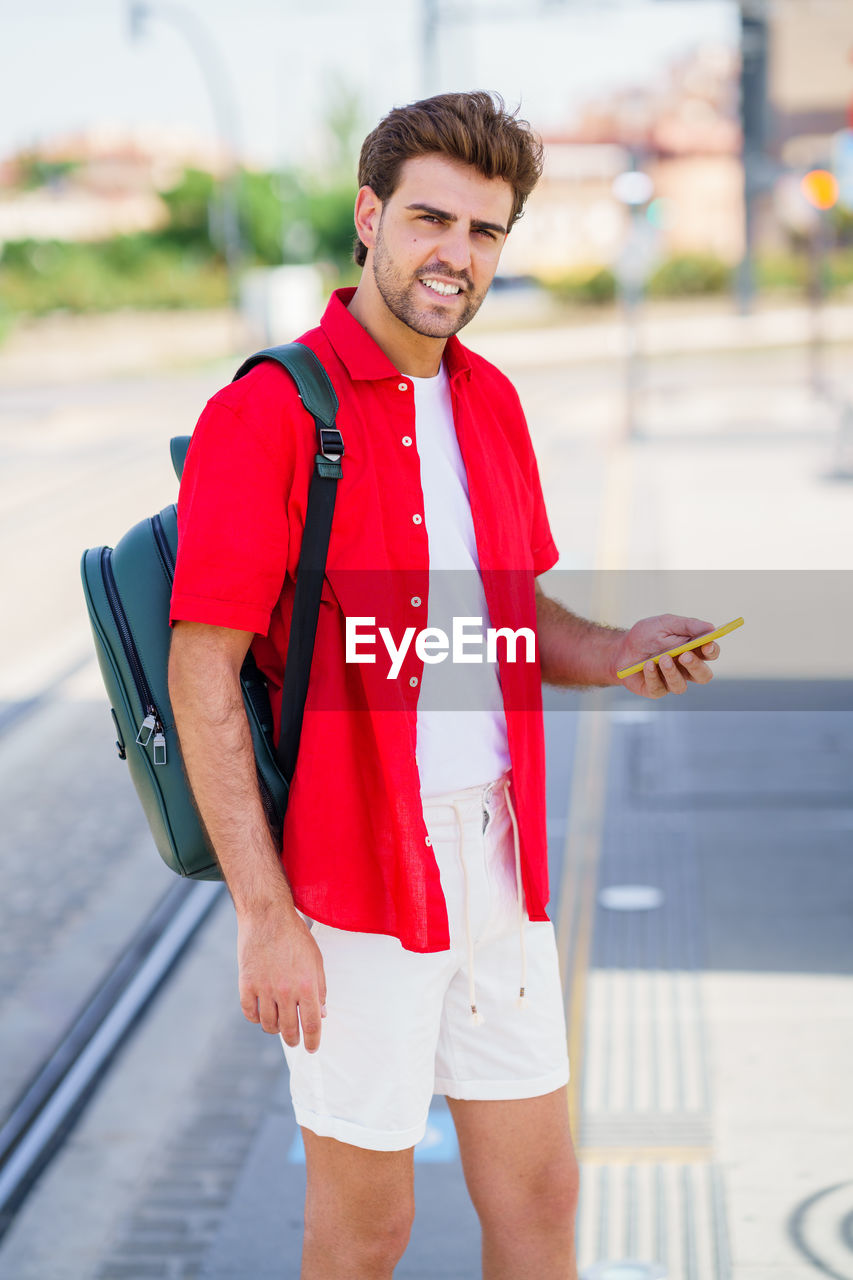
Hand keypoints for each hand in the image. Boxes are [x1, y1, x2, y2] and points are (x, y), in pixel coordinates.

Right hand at [237, 904, 326, 1052]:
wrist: (267, 916)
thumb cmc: (295, 936)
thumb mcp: (316, 960)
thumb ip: (320, 988)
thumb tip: (321, 1015)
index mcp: (307, 985)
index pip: (312, 1024)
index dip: (313, 1040)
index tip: (312, 1048)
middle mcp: (286, 991)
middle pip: (289, 1030)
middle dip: (294, 1040)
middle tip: (295, 1041)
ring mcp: (264, 989)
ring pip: (268, 1025)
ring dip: (275, 1029)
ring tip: (279, 1025)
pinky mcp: (246, 984)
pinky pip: (250, 1013)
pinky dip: (256, 1018)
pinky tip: (261, 1013)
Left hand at [614, 614, 719, 699]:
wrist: (619, 649)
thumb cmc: (645, 636)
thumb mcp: (665, 623)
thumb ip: (688, 625)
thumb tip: (711, 628)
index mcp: (692, 651)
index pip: (710, 653)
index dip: (712, 650)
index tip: (707, 645)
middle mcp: (685, 669)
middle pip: (703, 675)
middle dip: (696, 666)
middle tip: (685, 656)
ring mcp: (671, 681)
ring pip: (681, 686)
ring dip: (672, 672)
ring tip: (662, 659)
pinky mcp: (656, 690)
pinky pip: (659, 688)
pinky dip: (653, 676)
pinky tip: (647, 665)